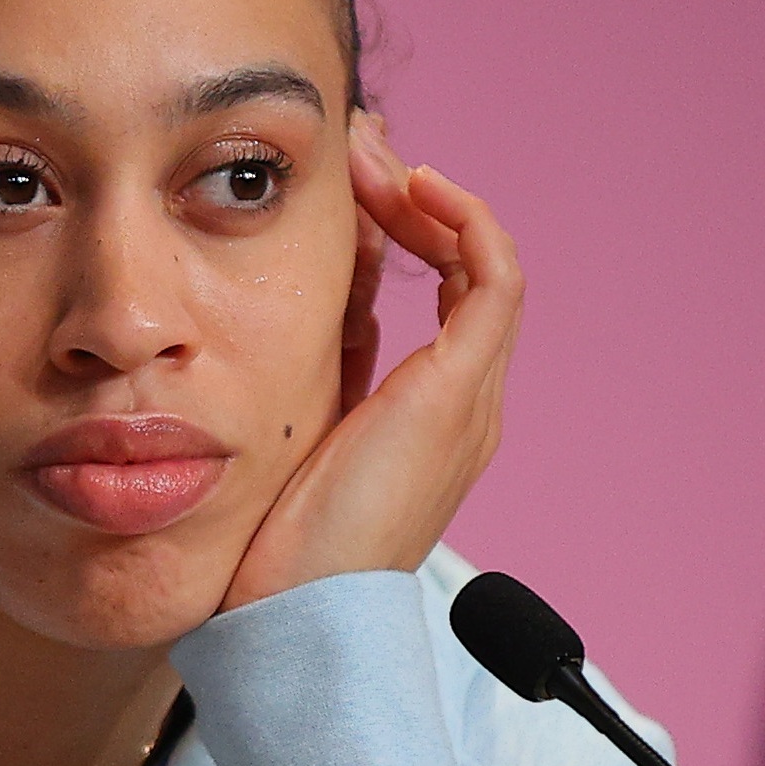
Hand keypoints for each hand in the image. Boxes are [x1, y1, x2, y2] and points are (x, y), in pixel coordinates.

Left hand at [220, 111, 522, 609]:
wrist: (295, 616)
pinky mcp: (457, 391)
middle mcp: (462, 402)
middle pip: (463, 267)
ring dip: (429, 198)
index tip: (344, 187)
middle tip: (359, 150)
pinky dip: (462, 219)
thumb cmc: (273, 545)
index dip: (399, 230)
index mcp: (427, 416)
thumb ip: (301, 375)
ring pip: (480, 261)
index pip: (436, 293)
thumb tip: (275, 304)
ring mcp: (468, 396)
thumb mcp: (285, 433)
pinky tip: (412, 186)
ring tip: (374, 157)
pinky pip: (491, 276)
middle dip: (413, 199)